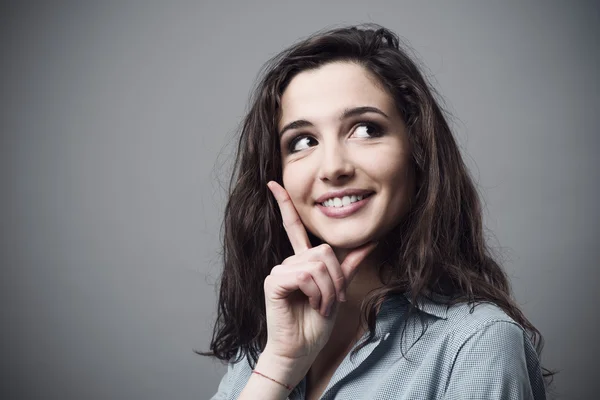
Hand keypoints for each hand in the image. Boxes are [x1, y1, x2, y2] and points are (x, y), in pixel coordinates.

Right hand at [263, 181, 376, 366]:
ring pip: (318, 264)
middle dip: (336, 279)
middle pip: (324, 251)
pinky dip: (317, 293)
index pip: (293, 226)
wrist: (301, 350)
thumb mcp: (338, 290)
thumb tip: (372, 241)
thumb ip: (350, 264)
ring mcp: (279, 270)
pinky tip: (311, 305)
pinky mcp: (274, 281)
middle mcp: (289, 261)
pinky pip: (306, 275)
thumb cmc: (315, 324)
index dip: (284, 204)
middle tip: (333, 301)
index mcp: (301, 261)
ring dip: (328, 290)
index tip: (273, 182)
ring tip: (321, 306)